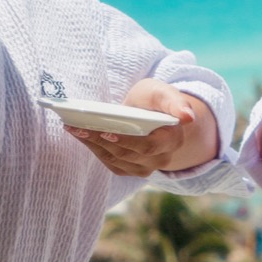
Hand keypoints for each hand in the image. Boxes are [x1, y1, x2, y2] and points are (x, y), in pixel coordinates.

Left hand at [65, 78, 217, 175]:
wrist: (153, 113)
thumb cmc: (157, 100)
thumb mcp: (164, 92)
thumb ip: (175, 101)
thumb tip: (187, 117)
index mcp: (172, 139)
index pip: (148, 146)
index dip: (127, 142)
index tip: (106, 133)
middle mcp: (161, 158)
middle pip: (127, 154)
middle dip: (100, 141)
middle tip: (78, 127)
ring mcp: (145, 167)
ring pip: (116, 160)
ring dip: (93, 145)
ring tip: (73, 129)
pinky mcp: (130, 169)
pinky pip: (110, 162)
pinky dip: (93, 149)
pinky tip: (80, 135)